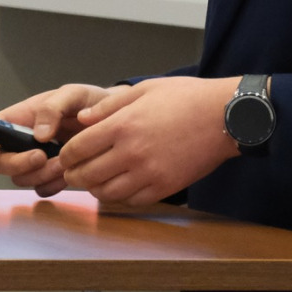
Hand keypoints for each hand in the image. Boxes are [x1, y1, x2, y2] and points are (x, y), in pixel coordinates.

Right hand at [0, 84, 128, 197]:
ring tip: (63, 162)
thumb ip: (53, 109)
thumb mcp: (73, 94)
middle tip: (42, 156)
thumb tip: (38, 135)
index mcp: (18, 119)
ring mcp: (35, 162)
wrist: (114, 122)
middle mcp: (21, 142)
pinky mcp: (51, 177)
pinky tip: (67, 173)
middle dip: (17, 164)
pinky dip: (52, 185)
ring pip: (20, 179)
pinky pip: (41, 189)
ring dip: (39, 175)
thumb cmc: (88, 102)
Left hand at [59, 76, 242, 206]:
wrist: (225, 116)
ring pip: (106, 193)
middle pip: (86, 175)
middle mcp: (132, 153)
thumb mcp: (144, 90)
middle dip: (74, 174)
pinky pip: (131, 201)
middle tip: (73, 171)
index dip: (66, 155)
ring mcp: (149, 173)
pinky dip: (119, 197)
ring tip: (94, 180)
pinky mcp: (165, 187)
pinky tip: (119, 186)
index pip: (77, 149)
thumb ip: (108, 106)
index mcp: (123, 125)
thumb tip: (81, 119)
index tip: (66, 155)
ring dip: (94, 188)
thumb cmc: (186, 98)